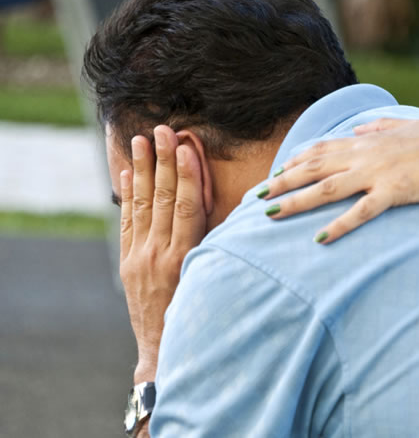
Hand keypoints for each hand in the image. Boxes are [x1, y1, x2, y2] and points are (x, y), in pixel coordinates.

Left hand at [119, 125, 206, 382]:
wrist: (166, 348)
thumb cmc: (201, 313)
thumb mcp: (213, 277)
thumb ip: (216, 242)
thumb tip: (228, 207)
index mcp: (183, 257)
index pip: (186, 207)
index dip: (187, 175)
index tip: (186, 148)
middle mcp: (157, 254)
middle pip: (162, 198)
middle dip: (163, 162)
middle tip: (161, 131)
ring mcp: (139, 258)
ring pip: (142, 205)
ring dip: (143, 170)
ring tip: (141, 141)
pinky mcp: (128, 263)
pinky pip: (128, 223)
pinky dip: (128, 197)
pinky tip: (129, 174)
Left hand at [260, 118, 418, 242]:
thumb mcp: (407, 125)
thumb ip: (379, 126)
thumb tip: (358, 129)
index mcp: (368, 141)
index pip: (321, 149)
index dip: (294, 161)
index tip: (274, 173)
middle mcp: (365, 155)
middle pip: (314, 169)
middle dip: (281, 182)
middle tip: (254, 196)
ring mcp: (378, 174)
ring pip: (326, 189)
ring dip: (295, 202)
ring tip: (270, 214)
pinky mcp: (394, 192)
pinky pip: (360, 212)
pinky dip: (338, 225)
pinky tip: (319, 238)